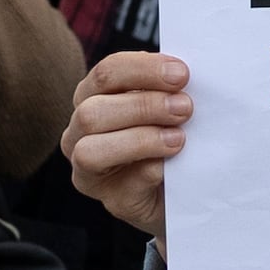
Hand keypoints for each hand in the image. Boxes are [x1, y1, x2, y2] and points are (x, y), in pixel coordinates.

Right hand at [67, 51, 190, 240]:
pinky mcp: (113, 199)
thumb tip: (182, 75)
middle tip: (184, 107)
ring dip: (140, 140)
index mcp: (93, 96)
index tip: (181, 74)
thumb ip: (167, 88)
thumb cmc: (174, 133)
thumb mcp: (168, 104)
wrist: (189, 185)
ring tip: (178, 139)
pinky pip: (124, 184)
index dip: (143, 70)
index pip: (106, 73)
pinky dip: (151, 170)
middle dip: (143, 106)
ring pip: (91, 152)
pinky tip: (173, 166)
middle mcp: (80, 132)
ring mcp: (89, 170)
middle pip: (91, 111)